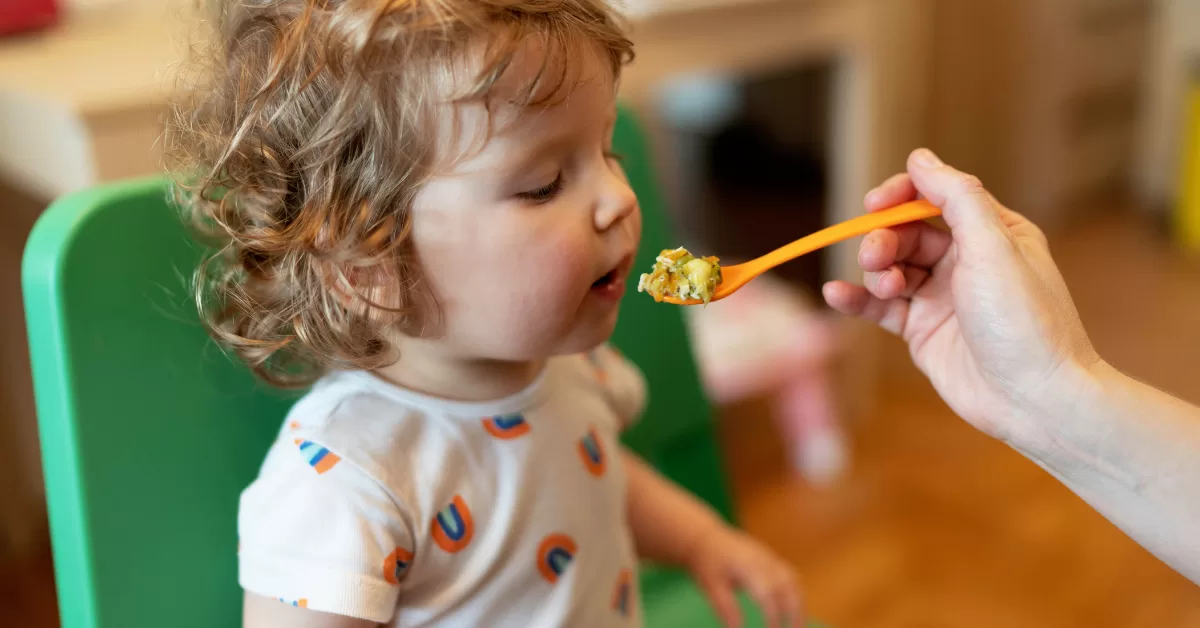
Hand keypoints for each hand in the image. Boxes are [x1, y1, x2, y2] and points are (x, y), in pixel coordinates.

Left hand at [687, 524, 802, 627]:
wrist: (704, 535)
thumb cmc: (706, 562)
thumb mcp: (711, 586)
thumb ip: (726, 609)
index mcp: (748, 566)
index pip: (767, 593)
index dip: (773, 615)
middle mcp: (763, 559)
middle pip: (788, 586)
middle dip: (795, 612)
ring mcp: (769, 556)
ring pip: (792, 580)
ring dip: (798, 604)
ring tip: (797, 625)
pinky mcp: (770, 557)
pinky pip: (789, 575)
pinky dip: (794, 593)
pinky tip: (792, 610)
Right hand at [822, 149, 1101, 448]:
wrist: (1034, 398)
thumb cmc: (1023, 320)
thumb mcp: (993, 246)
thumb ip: (955, 196)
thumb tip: (920, 157)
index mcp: (992, 232)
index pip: (936, 196)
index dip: (901, 194)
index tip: (875, 203)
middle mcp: (966, 261)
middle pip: (907, 232)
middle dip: (884, 238)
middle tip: (876, 258)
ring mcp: (942, 297)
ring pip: (892, 267)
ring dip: (876, 270)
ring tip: (884, 287)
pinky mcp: (923, 331)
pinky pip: (880, 307)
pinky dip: (857, 299)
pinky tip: (836, 295)